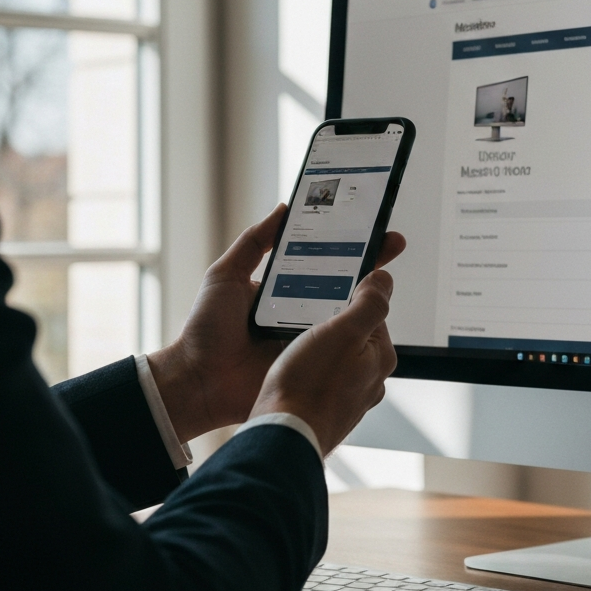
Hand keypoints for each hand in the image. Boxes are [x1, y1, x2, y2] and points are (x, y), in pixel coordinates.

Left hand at [149, 206, 405, 443]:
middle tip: (393, 244)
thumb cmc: (206, 329)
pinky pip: (339, 350)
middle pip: (346, 287)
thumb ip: (253, 241)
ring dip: (368, 302)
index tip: (372, 226)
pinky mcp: (311, 365)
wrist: (198, 381)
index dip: (350, 244)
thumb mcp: (226, 275)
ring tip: (384, 280)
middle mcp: (304, 312)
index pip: (326, 261)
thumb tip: (283, 208)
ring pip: (348, 318)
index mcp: (288, 288)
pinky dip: (354, 338)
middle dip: (372, 266)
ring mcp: (310, 339)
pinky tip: (368, 323)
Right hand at [248, 267, 399, 455]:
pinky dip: (308, 372)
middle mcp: (371, 380)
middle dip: (330, 326)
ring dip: (317, 350)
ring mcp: (350, 399)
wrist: (284, 436)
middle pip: (353, 336)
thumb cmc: (310, 385)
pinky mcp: (327, 411)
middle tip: (304, 324)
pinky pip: (321, 380)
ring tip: (295, 349)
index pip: (371, 312)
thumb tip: (385, 280)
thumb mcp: (342, 331)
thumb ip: (369, 303)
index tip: (324, 299)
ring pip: (335, 359)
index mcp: (381, 357)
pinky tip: (292, 372)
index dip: (345, 300)